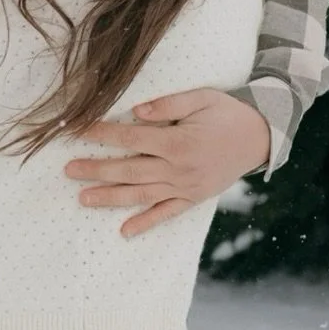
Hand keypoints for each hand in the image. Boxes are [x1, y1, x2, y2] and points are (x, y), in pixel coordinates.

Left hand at [65, 89, 271, 237]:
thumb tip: (135, 111)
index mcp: (178, 142)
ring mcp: (185, 187)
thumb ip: (169, 104)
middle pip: (129, 170)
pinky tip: (124, 231)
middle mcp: (179, 169)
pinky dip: (146, 223)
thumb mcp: (202, 98)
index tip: (78, 131)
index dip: (103, 135)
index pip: (131, 139)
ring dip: (110, 198)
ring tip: (82, 199)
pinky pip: (166, 214)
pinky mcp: (193, 198)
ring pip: (141, 195)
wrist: (260, 137)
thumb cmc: (227, 112)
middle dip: (96, 170)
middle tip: (68, 170)